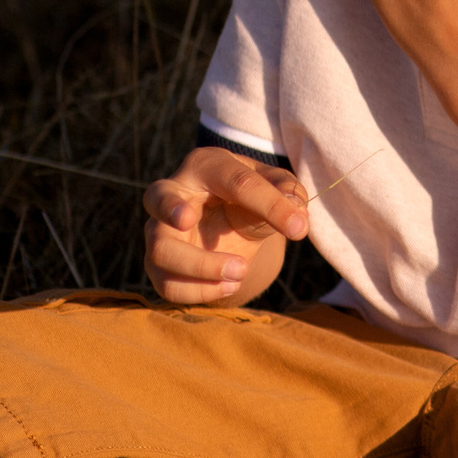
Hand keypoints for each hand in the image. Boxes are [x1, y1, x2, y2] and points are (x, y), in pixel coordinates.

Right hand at [145, 146, 308, 303]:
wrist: (231, 225)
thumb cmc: (251, 198)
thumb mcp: (275, 187)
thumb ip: (287, 191)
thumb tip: (296, 209)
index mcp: (206, 165)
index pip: (236, 181)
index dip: (270, 204)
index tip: (299, 229)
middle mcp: (172, 194)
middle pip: (158, 199)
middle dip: (170, 211)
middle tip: (187, 220)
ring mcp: (159, 231)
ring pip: (160, 251)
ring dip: (200, 267)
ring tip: (241, 272)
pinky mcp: (158, 265)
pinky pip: (167, 285)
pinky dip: (199, 292)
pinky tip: (230, 285)